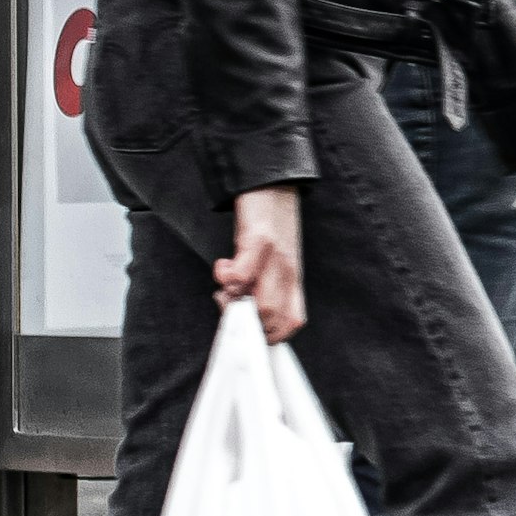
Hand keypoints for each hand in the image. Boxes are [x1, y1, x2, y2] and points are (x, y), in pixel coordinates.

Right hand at [219, 185, 306, 341]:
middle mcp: (288, 272)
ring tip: (224, 285)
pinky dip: (227, 276)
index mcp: (293, 279)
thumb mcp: (276, 257)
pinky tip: (222, 264)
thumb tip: (242, 308)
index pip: (291, 323)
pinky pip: (244, 273)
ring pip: (263, 305)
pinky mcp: (259, 239)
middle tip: (227, 300)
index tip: (244, 324)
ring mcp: (276, 257)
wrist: (274, 181)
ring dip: (234, 302)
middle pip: (274, 321)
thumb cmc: (272, 221)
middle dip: (244, 322)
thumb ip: (266, 283)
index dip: (267, 334)